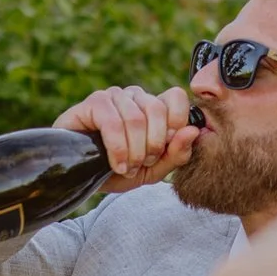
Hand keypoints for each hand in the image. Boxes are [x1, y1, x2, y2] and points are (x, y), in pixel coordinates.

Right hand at [53, 85, 201, 193]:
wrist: (83, 179)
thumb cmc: (118, 170)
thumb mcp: (153, 170)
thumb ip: (177, 154)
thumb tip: (193, 131)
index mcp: (153, 106)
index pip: (176, 97)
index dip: (176, 123)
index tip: (165, 149)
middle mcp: (134, 96)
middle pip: (157, 109)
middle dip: (153, 145)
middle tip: (142, 164)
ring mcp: (113, 96)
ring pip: (136, 118)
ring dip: (134, 151)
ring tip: (126, 167)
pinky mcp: (93, 103)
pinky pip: (112, 122)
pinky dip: (117, 148)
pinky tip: (115, 164)